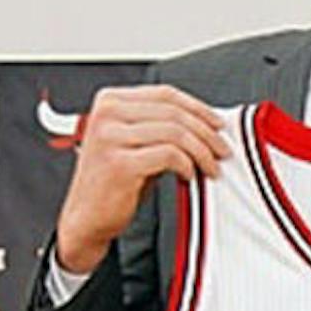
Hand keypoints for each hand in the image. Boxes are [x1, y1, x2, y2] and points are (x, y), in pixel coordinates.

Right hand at [56, 86, 229, 272]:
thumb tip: (208, 122)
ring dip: (202, 152)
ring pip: (175, 133)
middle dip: (207, 133)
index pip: (166, 94)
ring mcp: (110, 137)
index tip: (219, 125)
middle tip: (222, 150)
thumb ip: (162, 125)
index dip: (199, 109)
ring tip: (210, 167)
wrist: (87, 216)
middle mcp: (106, 114)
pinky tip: (188, 175)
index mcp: (110, 101)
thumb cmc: (116, 180)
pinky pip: (170, 155)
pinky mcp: (119, 163)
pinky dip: (187, 165)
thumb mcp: (137, 142)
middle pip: (174, 113)